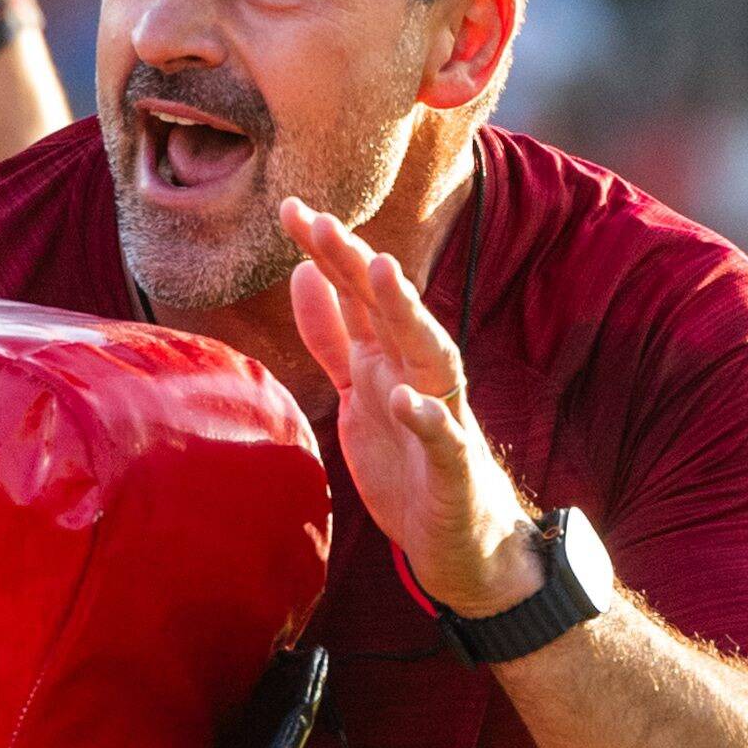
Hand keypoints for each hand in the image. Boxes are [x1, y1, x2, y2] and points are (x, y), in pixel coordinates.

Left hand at [280, 202, 543, 621]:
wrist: (456, 538)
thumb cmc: (406, 460)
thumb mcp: (356, 390)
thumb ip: (334, 336)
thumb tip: (305, 273)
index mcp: (388, 357)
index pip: (357, 293)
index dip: (327, 252)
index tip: (291, 209)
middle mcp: (417, 374)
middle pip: (389, 309)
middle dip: (358, 263)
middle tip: (324, 220)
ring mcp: (441, 415)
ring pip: (429, 352)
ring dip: (407, 312)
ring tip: (382, 271)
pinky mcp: (454, 465)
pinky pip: (444, 437)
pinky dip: (428, 418)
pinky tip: (407, 402)